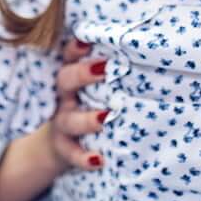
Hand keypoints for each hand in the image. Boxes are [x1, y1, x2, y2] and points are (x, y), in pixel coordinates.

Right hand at [49, 38, 108, 170]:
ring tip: (106, 117)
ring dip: (87, 119)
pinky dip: (83, 157)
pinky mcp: (63, 147)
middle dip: (82, 74)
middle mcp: (63, 96)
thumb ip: (107, 70)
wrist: (58, 143)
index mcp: (71, 75)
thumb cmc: (86, 103)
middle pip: (65, 80)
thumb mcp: (90, 85)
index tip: (87, 40)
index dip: (75, 48)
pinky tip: (98, 160)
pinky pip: (71, 153)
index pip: (69, 56)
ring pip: (68, 119)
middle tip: (104, 69)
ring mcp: (61, 122)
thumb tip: (143, 50)